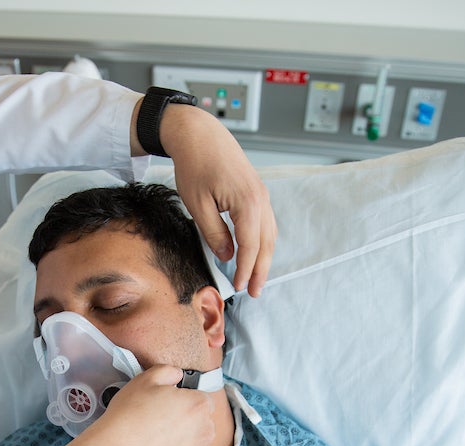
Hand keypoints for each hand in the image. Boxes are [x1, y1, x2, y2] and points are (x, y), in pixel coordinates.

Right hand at [25, 366, 214, 445]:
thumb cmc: (128, 415)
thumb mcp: (144, 380)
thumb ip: (167, 372)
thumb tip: (178, 376)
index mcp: (199, 405)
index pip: (203, 403)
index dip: (184, 406)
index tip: (167, 412)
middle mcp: (206, 433)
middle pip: (202, 429)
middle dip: (187, 429)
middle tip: (158, 432)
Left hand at [153, 103, 277, 296]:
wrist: (200, 134)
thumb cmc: (195, 164)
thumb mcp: (198, 204)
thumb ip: (213, 233)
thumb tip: (227, 255)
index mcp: (248, 203)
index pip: (250, 246)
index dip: (244, 269)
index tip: (238, 287)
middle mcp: (261, 199)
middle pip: (266, 243)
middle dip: (261, 270)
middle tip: (254, 292)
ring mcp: (262, 194)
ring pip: (269, 233)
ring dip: (264, 258)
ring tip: (256, 278)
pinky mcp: (257, 191)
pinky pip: (265, 222)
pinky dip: (263, 241)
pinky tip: (255, 252)